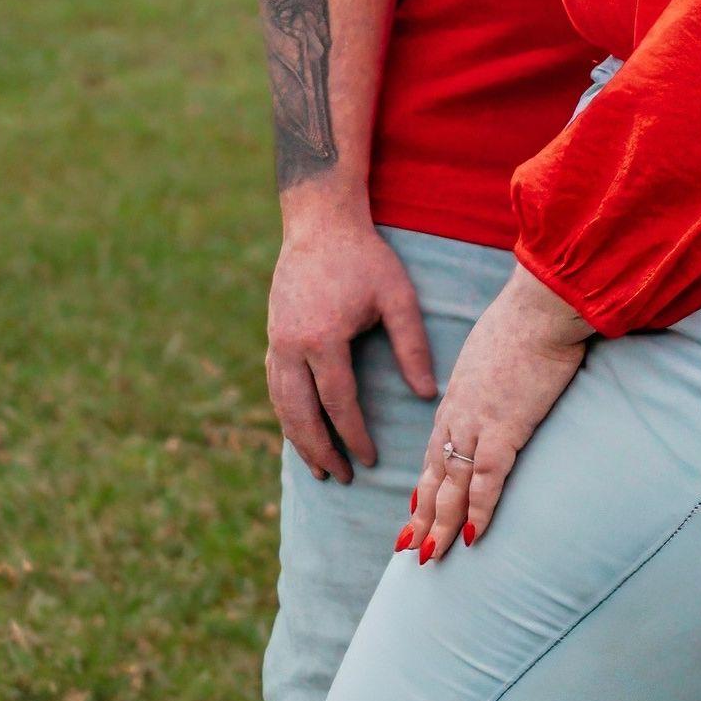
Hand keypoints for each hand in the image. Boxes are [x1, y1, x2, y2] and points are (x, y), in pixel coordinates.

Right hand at [266, 206, 438, 477]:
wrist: (319, 223)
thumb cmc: (365, 259)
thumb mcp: (398, 298)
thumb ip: (412, 347)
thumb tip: (427, 394)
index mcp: (323, 340)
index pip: (339, 404)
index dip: (355, 437)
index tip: (370, 461)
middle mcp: (291, 347)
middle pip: (301, 414)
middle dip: (321, 450)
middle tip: (341, 478)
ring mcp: (276, 341)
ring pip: (281, 404)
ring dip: (298, 438)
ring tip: (318, 467)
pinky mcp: (272, 335)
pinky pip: (275, 386)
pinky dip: (286, 413)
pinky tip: (300, 429)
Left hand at [396, 269, 599, 564]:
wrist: (540, 304)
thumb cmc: (526, 320)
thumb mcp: (496, 350)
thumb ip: (492, 375)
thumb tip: (503, 383)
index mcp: (457, 397)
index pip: (434, 451)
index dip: (424, 485)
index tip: (414, 510)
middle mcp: (458, 415)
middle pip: (434, 475)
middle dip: (421, 515)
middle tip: (408, 548)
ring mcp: (478, 424)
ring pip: (452, 485)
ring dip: (439, 524)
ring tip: (428, 557)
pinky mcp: (505, 428)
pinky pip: (488, 480)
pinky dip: (480, 510)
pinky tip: (473, 538)